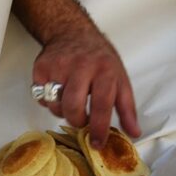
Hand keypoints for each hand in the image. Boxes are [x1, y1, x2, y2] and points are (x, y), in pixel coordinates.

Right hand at [32, 29, 140, 148]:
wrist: (72, 31)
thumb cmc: (99, 58)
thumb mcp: (120, 78)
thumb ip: (127, 107)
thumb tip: (134, 132)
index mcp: (105, 70)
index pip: (102, 105)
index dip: (99, 128)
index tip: (97, 144)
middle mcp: (81, 66)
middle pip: (73, 107)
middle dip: (77, 121)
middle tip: (81, 119)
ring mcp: (58, 66)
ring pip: (55, 105)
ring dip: (62, 111)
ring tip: (71, 100)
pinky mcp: (41, 67)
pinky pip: (42, 97)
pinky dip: (49, 100)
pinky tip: (58, 90)